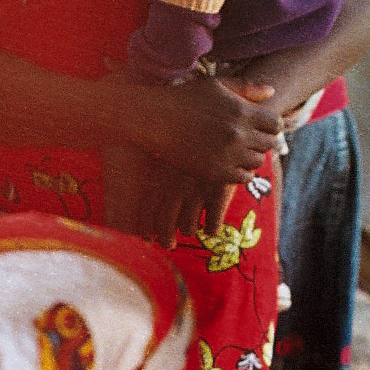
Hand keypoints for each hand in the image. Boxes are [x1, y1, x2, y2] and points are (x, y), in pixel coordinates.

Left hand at [106, 143, 236, 246]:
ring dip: (190, 230)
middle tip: (168, 245)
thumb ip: (160, 172)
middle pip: (165, 225)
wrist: (225, 124)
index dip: (145, 228)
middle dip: (165, 239)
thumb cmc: (193, 139)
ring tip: (195, 226)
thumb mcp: (172, 150)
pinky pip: (213, 224)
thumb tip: (150, 196)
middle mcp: (177, 185)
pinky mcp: (220, 192)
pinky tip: (212, 226)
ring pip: (189, 227)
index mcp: (162, 174)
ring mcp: (199, 190)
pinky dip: (212, 229)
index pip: (147, 209)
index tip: (147, 239)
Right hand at [109, 72, 281, 185]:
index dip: (270, 126)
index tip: (260, 127)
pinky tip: (230, 164)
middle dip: (262, 141)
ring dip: (251, 157)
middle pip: (270, 145)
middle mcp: (239, 134)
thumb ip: (247, 88)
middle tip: (248, 141)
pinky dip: (240, 172)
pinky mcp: (217, 172)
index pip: (276, 124)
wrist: (156, 118)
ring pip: (257, 162)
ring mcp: (228, 154)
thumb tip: (272, 92)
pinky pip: (244, 178)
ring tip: (237, 152)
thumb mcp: (216, 85)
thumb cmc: (186, 98)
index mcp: (242, 111)